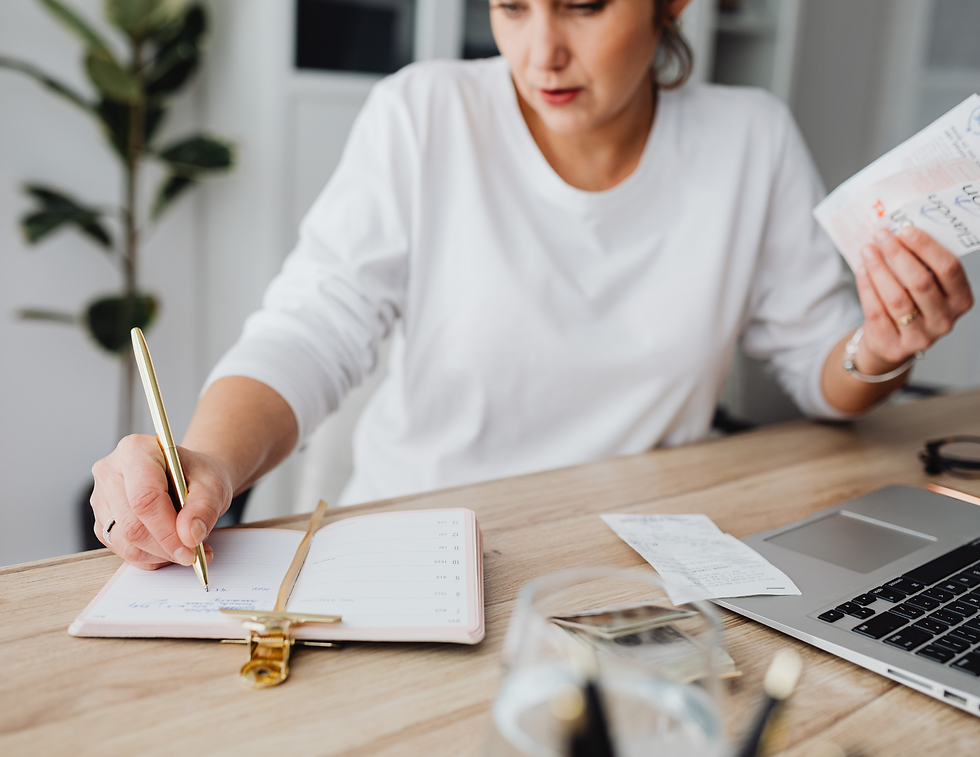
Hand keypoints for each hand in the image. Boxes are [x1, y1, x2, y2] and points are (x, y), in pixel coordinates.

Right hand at [90, 435, 232, 568]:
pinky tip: (169, 546)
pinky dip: (150, 557)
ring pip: (124, 543)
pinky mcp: (102, 521)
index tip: (190, 549)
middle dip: (166, 547)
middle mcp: (110, 471)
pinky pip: (122, 550)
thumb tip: (190, 535)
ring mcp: (101, 498)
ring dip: (159, 555)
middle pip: (132, 524)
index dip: (167, 530)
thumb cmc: (198, 475)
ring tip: (186, 547)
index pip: (144, 498)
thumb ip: (205, 508)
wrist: (189, 477)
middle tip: (194, 553)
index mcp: (136, 451)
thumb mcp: (213, 485)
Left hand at [854, 227, 973, 373]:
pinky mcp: (895, 346)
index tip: (905, 229)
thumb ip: (921, 263)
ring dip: (879, 269)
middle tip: (881, 235)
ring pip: (896, 298)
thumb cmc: (911, 303)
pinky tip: (862, 270)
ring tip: (867, 250)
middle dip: (898, 254)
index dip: (927, 247)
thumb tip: (899, 229)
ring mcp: (921, 337)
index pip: (949, 269)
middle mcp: (945, 320)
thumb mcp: (925, 285)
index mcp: (960, 299)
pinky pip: (877, 312)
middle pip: (920, 282)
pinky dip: (867, 287)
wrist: (892, 342)